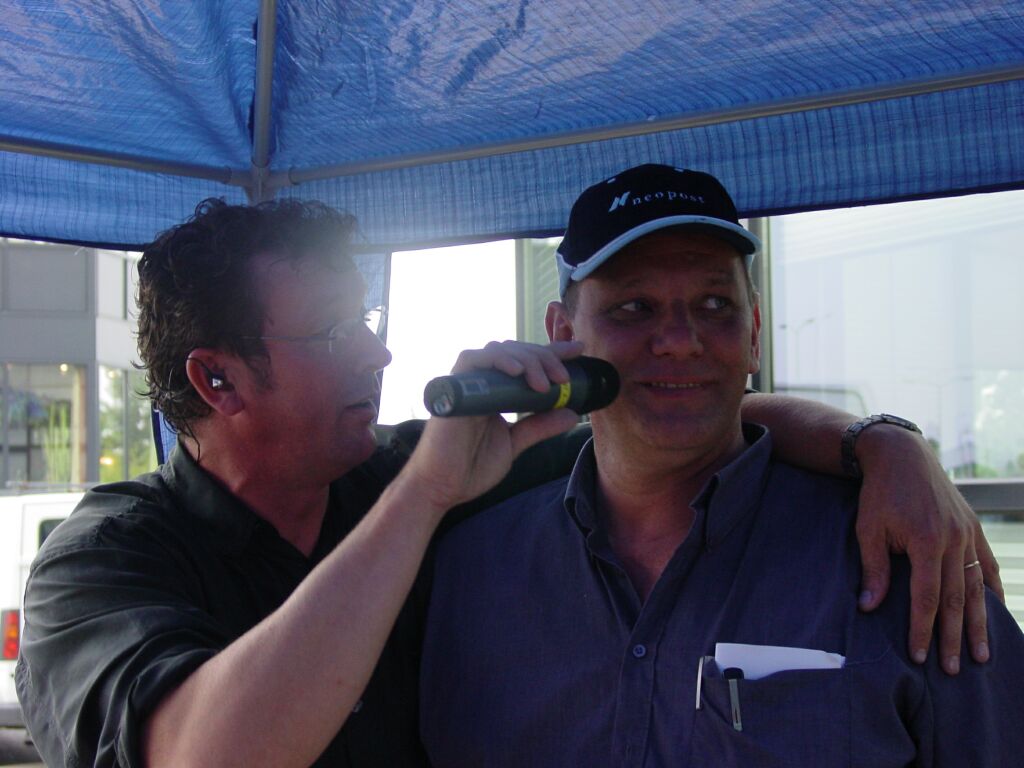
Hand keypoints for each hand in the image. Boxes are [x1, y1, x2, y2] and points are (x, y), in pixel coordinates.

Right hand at [403, 340, 583, 513]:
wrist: (443, 487)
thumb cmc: (471, 467)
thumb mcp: (515, 444)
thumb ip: (539, 427)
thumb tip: (572, 413)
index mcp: (497, 392)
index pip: (526, 363)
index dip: (551, 353)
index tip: (578, 351)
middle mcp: (483, 383)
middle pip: (516, 352)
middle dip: (544, 358)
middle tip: (563, 378)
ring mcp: (468, 383)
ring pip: (498, 350)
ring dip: (526, 359)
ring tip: (544, 383)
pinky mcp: (453, 388)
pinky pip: (472, 359)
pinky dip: (496, 360)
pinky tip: (517, 371)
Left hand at [853, 424, 1002, 674]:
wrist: (901, 454)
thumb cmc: (878, 493)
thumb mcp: (868, 528)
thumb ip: (874, 569)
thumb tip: (870, 608)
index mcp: (926, 541)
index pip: (926, 597)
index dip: (922, 628)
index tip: (918, 656)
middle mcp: (953, 540)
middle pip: (955, 599)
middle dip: (953, 637)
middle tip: (954, 670)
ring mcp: (967, 533)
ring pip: (976, 587)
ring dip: (979, 624)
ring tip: (982, 655)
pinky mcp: (973, 527)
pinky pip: (986, 565)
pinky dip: (993, 591)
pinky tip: (997, 614)